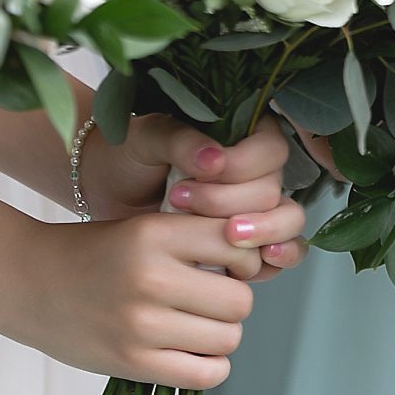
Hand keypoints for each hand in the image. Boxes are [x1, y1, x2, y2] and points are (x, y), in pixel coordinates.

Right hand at [0, 212, 260, 387]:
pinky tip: (193, 354)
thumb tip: (261, 262)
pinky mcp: (131, 363)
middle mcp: (151, 278)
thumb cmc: (96, 253)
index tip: (228, 266)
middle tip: (210, 301)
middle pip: (240, 300)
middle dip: (233, 302)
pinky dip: (210, 367)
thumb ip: (197, 240)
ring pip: (229, 338)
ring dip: (222, 336)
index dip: (243, 259)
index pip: (236, 245)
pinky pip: (205, 374)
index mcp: (155, 234)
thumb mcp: (145, 228)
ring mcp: (140, 325)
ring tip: (198, 327)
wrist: (28, 282)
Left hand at [80, 116, 308, 279]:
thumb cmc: (127, 158)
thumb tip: (214, 160)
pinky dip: (280, 257)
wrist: (106, 196)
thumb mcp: (147, 139)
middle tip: (182, 202)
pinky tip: (264, 259)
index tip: (204, 172)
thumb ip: (180, 141)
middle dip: (235, 202)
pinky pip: (282, 251)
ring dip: (265, 230)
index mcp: (244, 136)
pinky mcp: (248, 244)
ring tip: (229, 236)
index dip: (244, 165)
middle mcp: (258, 173)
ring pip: (288, 220)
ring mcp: (256, 210)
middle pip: (275, 189)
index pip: (269, 150)